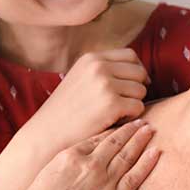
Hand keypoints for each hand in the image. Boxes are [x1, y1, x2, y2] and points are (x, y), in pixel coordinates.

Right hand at [8, 119, 159, 189]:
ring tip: (151, 130)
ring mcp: (103, 184)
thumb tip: (91, 147)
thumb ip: (72, 156)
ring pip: (128, 156)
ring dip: (141, 141)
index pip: (101, 137)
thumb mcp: (50, 169)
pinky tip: (156, 152)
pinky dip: (147, 163)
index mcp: (72, 155)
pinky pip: (134, 179)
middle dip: (132, 130)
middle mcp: (91, 166)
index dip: (116, 130)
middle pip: (117, 143)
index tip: (126, 124)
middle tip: (143, 122)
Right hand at [23, 48, 150, 154]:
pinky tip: (115, 121)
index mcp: (91, 59)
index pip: (130, 56)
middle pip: (139, 73)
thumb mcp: (81, 78)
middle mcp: (99, 67)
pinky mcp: (112, 104)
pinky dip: (132, 117)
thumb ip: (104, 70)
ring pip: (141, 90)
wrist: (48, 133)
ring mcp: (105, 84)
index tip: (135, 85)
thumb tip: (139, 70)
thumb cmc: (67, 111)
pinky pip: (139, 107)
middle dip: (137, 89)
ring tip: (116, 114)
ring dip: (134, 104)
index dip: (137, 71)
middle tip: (125, 104)